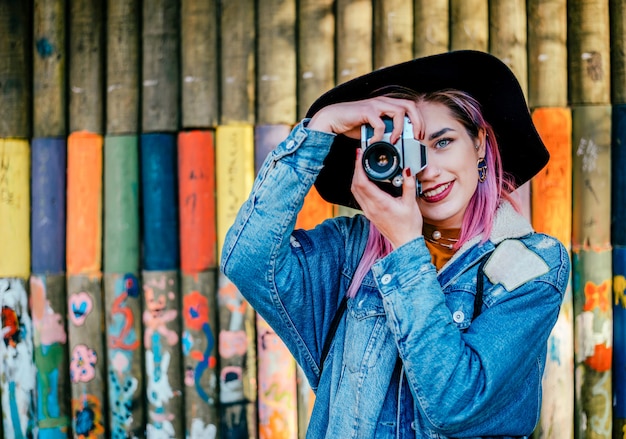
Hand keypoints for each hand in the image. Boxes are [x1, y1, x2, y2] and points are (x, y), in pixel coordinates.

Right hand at [307, 96, 424, 143]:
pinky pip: (380, 123)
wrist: (332, 118)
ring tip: (395, 140)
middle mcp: (383, 101)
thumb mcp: (372, 128)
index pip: (410, 107)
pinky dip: (380, 135)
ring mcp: (375, 105)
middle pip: (410, 106)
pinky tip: (374, 142)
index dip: (418, 120)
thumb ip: (384, 132)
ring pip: (399, 111)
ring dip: (400, 129)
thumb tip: (395, 144)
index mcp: (387, 104)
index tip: (419, 136)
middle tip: (416, 138)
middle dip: (417, 123)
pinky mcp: (366, 111)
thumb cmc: (351, 123)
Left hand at [351, 151, 422, 248]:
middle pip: (355, 185)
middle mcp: (370, 207)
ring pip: (354, 191)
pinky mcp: (369, 213)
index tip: (360, 155)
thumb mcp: (411, 203)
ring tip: (361, 165)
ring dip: (356, 177)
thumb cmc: (409, 226)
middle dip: (356, 169)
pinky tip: (365, 179)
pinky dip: (359, 185)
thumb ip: (408, 185)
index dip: (358, 167)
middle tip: (360, 156)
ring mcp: (368, 211)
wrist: (405, 242)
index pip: (362, 182)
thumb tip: (407, 170)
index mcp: (380, 203)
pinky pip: (358, 197)